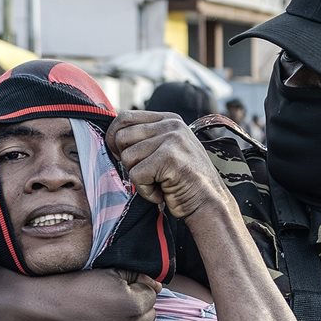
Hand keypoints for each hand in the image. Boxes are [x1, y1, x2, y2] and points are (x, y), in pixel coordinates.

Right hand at [0, 266, 157, 320]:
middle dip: (139, 307)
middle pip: (151, 316)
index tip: (119, 287)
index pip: (152, 294)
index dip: (137, 288)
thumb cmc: (68, 286)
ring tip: (119, 319)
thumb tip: (157, 285)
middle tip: (115, 302)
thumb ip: (136, 276)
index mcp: (134, 303)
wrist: (37, 310)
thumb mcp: (105, 271)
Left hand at [105, 111, 229, 219]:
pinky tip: (162, 192)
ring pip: (127, 158)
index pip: (124, 117)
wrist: (208, 203)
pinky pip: (136, 175)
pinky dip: (146, 191)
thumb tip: (112, 137)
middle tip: (147, 174)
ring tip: (159, 183)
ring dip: (139, 179)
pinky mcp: (169, 158)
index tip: (124, 157)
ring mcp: (172, 139)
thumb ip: (146, 138)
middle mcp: (171, 125)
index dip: (114, 139)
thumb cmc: (183, 181)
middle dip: (127, 161)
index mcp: (168, 119)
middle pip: (121, 137)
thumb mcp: (166, 150)